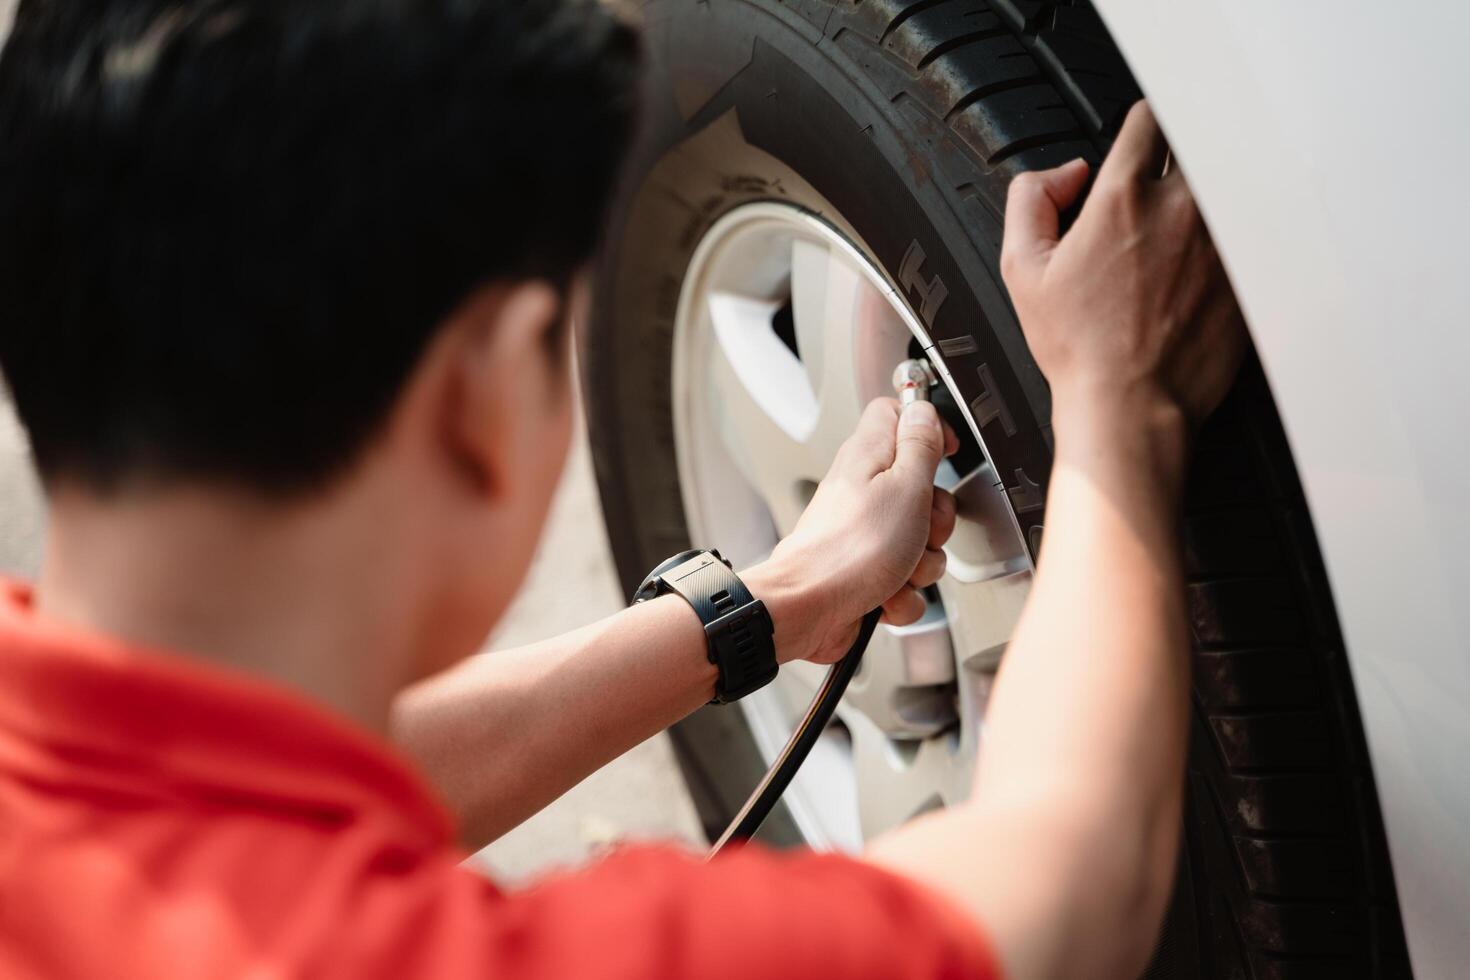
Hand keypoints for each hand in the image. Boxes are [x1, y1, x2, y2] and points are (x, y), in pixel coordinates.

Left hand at [744, 398, 958, 664]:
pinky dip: (902, 594)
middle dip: (936, 518)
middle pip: (922, 489)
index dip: (928, 427)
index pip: (897, 414)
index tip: (946, 453)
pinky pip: (905, 580)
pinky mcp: (866, 572)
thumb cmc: (849, 550)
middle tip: (922, 528)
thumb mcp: (904, 487)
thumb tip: (924, 409)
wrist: (808, 610)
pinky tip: (885, 594)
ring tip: (899, 569)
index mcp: (869, 457)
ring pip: (919, 542)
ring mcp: (865, 534)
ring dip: (921, 564)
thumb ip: (919, 446)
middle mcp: (864, 492)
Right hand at [1001, 101, 1245, 443]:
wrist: (1129, 406)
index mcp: (1123, 199)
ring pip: (1229, 179)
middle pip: (1198, 140)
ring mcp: (1223, 238)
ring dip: (1210, 189)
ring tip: (1188, 220)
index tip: (1139, 148)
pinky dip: (1236, 230)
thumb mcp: (1021, 269)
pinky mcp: (1250, 271)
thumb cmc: (1079, 349)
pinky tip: (1208, 258)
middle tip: (1163, 185)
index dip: (1141, 129)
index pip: (1149, 119)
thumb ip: (1031, 199)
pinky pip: (1251, 226)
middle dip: (1180, 154)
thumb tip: (1067, 173)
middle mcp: (1181, 208)